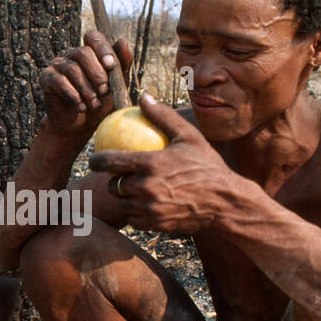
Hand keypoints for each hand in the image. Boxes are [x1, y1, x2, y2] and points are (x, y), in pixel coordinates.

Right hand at [39, 30, 132, 139]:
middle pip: (83, 53)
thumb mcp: (116, 87)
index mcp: (90, 53)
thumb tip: (122, 41)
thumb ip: (122, 65)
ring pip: (72, 68)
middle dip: (97, 73)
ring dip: (86, 88)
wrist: (81, 127)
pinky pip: (59, 81)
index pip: (94, 38)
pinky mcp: (46, 78)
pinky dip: (73, 95)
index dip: (103, 49)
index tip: (111, 65)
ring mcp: (58, 65)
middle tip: (105, 92)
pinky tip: (80, 107)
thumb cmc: (101, 104)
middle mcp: (72, 55)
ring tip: (94, 104)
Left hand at [88, 94, 238, 233]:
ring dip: (125, 198)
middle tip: (119, 176)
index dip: (96, 161)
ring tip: (131, 191)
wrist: (225, 202)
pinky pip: (135, 219)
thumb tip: (143, 97)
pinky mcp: (155, 224)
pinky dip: (136, 212)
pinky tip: (142, 205)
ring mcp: (150, 208)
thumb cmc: (207, 165)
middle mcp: (146, 187)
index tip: (94, 160)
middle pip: (114, 186)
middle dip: (113, 181)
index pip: (110, 162)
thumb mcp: (189, 136)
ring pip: (123, 204)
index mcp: (150, 164)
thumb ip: (163, 115)